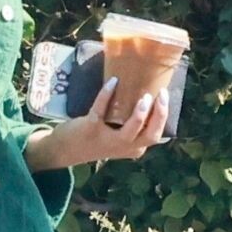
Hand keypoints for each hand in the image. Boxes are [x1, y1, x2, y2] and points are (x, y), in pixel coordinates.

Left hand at [29, 78, 170, 169]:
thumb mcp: (118, 137)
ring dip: (139, 114)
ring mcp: (107, 140)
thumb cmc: (97, 138)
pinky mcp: (90, 129)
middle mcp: (123, 147)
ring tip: (144, 96)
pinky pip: (101, 110)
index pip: (156, 136)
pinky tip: (113, 81)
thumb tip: (147, 93)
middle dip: (158, 116)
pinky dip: (107, 95)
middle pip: (150, 136)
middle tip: (161, 95)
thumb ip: (133, 125)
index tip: (165, 98)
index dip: (164, 118)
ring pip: (130, 131)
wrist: (65, 149)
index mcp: (133, 148)